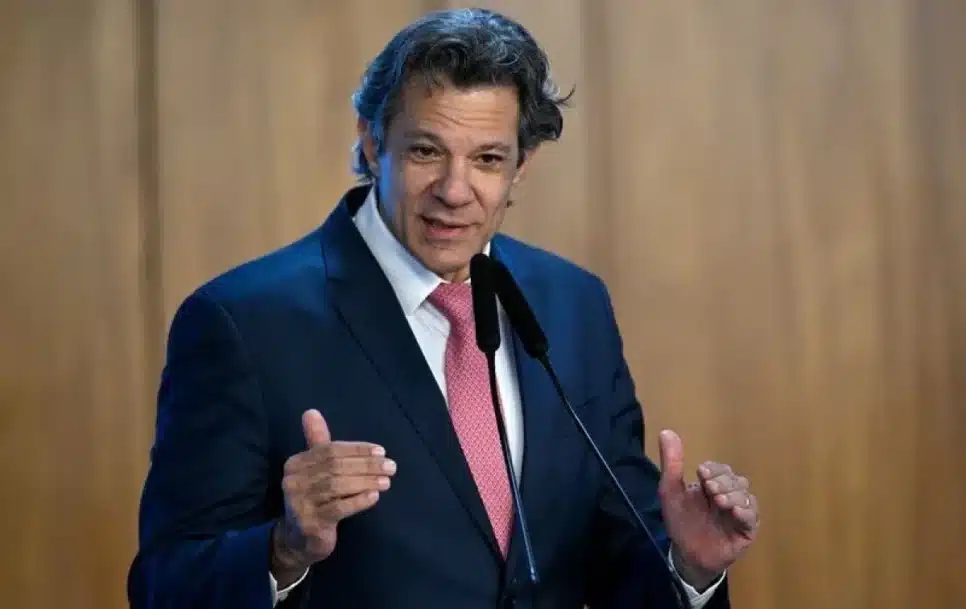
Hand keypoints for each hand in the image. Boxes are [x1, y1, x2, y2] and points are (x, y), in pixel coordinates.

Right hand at [271, 409, 395, 583]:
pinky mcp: (310, 523)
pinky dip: (359, 500)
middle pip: (336, 467)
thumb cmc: (313, 498)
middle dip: (366, 465)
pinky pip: (339, 508)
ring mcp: (300, 503)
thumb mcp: (314, 469)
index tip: (381, 452)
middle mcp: (293, 481)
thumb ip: (318, 442)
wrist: (298, 540)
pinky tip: (374, 497)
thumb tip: (311, 411)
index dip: (357, 449)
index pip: (330, 450)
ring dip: (366, 481)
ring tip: (387, 481)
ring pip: (338, 486)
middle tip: (391, 466)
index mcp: (295, 463)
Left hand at [657, 429, 758, 588]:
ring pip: (745, 495)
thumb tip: (665, 431)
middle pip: (734, 479)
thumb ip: (671, 463)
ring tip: (719, 501)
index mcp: (711, 484)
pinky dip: (745, 511)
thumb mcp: (671, 491)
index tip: (701, 472)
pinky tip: (733, 512)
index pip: (719, 469)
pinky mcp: (746, 529)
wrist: (687, 555)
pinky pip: (752, 516)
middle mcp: (728, 495)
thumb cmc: (681, 523)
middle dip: (723, 481)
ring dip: (733, 495)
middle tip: (710, 489)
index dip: (713, 469)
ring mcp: (738, 512)